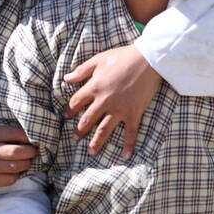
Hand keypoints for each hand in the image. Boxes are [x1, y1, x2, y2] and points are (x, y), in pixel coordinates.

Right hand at [0, 125, 37, 186]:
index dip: (28, 137)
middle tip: (33, 151)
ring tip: (25, 161)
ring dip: (26, 164)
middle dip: (30, 152)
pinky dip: (16, 174)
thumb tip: (33, 139)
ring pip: (16, 167)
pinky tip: (14, 170)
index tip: (32, 140)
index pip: (15, 133)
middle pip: (17, 152)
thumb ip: (9, 134)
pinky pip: (11, 179)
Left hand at [63, 43, 161, 157]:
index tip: (66, 116)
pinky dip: (129, 145)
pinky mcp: (134, 113)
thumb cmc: (123, 57)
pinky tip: (126, 156)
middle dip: (80, 130)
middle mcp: (104, 101)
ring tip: (91, 151)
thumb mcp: (99, 60)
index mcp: (94, 87)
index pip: (76, 102)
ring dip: (96, 141)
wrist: (148, 60)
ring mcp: (119, 109)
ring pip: (104, 129)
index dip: (70, 109)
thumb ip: (82, 70)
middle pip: (87, 119)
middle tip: (75, 138)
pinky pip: (131, 132)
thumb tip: (66, 78)